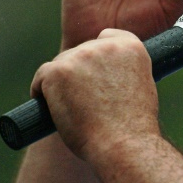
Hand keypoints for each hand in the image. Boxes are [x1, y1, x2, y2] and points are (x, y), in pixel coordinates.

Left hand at [31, 29, 159, 159]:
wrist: (123, 144)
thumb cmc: (132, 127)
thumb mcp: (140, 87)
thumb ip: (123, 72)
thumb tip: (101, 77)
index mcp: (132, 46)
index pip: (106, 37)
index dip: (98, 56)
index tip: (96, 74)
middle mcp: (105, 45)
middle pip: (81, 51)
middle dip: (79, 72)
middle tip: (82, 100)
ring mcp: (80, 56)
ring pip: (61, 63)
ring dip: (61, 82)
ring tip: (70, 108)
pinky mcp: (57, 71)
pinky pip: (42, 76)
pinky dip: (41, 90)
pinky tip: (48, 104)